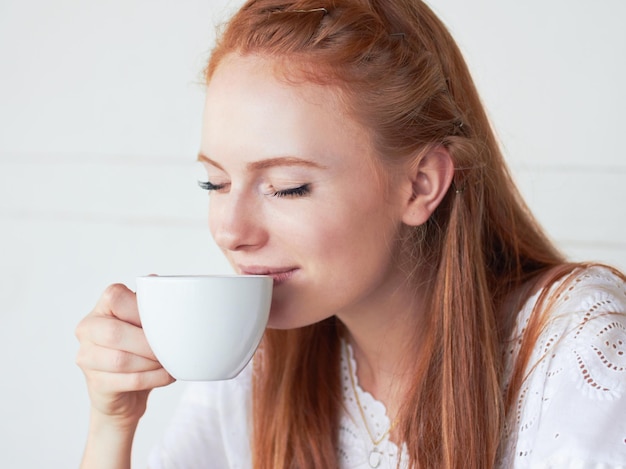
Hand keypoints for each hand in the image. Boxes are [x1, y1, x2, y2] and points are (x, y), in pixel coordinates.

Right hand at [75, 283, 174, 426]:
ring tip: (170, 361)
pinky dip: (154, 378)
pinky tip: (166, 375)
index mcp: (102, 307)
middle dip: (148, 342)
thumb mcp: (146, 321)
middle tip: (172, 347)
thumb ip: (152, 304)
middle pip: (114, 333)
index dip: (141, 310)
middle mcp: (88, 329)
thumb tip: (163, 287)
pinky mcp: (96, 383)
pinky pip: (128, 380)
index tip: (164, 321)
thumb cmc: (139, 346)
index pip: (115, 297)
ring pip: (121, 360)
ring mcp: (87, 357)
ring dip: (152, 362)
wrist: (126, 389)